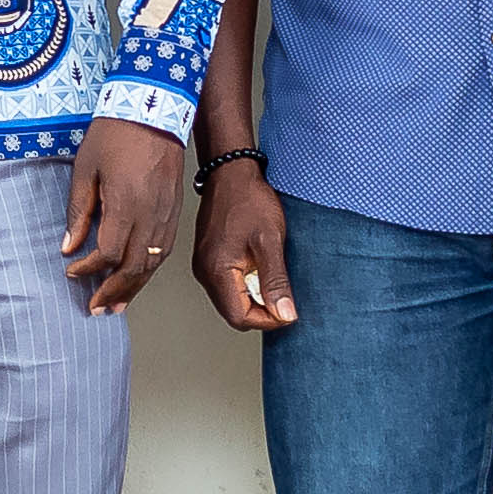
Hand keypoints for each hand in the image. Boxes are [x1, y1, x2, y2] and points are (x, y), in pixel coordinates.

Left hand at [60, 119, 184, 312]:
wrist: (153, 111)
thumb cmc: (115, 135)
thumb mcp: (85, 170)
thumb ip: (78, 212)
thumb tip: (68, 246)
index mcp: (126, 205)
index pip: (108, 254)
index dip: (88, 269)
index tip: (72, 271)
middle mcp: (151, 215)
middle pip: (133, 268)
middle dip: (112, 292)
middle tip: (96, 309)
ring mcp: (166, 215)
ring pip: (152, 263)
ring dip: (134, 287)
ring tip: (117, 304)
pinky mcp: (174, 211)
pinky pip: (163, 250)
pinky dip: (149, 269)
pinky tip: (138, 277)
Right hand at [191, 153, 292, 329]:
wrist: (231, 174)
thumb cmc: (248, 201)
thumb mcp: (270, 241)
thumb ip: (276, 281)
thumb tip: (284, 313)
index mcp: (217, 271)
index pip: (240, 317)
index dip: (267, 319)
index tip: (288, 310)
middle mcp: (205, 273)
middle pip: (234, 313)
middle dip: (261, 311)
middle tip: (283, 294)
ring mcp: (204, 266)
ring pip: (231, 300)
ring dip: (255, 298)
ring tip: (272, 277)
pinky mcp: (209, 259)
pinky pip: (228, 285)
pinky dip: (247, 285)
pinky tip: (260, 268)